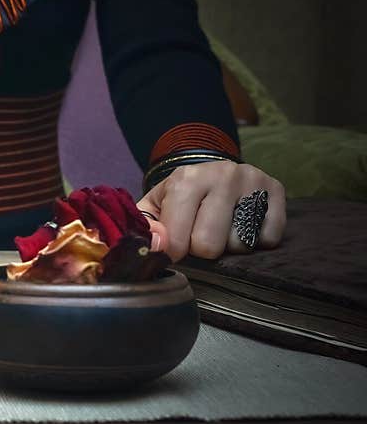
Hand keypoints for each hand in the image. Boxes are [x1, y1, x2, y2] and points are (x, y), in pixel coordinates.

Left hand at [137, 161, 285, 260]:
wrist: (214, 173)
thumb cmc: (180, 197)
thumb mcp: (155, 207)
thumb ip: (147, 227)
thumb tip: (156, 246)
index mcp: (186, 179)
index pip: (177, 240)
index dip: (174, 251)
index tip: (175, 245)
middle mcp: (222, 175)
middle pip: (209, 246)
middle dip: (201, 248)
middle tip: (200, 231)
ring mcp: (252, 181)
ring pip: (240, 245)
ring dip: (229, 245)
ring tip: (222, 225)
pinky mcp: (276, 190)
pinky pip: (267, 239)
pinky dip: (255, 240)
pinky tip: (244, 223)